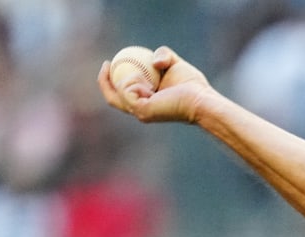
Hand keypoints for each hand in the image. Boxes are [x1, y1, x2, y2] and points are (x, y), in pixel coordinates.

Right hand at [97, 46, 212, 123]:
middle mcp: (140, 111)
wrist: (201, 99)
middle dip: (103, 81)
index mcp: (145, 103)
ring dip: (123, 78)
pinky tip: (142, 77)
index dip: (111, 79)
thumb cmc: (192, 85)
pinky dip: (130, 80)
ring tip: (136, 71)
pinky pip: (126, 91)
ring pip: (117, 94)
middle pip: (112, 98)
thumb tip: (154, 62)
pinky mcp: (142, 110)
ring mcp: (140, 113)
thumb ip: (163, 56)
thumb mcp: (174, 63)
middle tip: (107, 63)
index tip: (110, 61)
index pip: (122, 94)